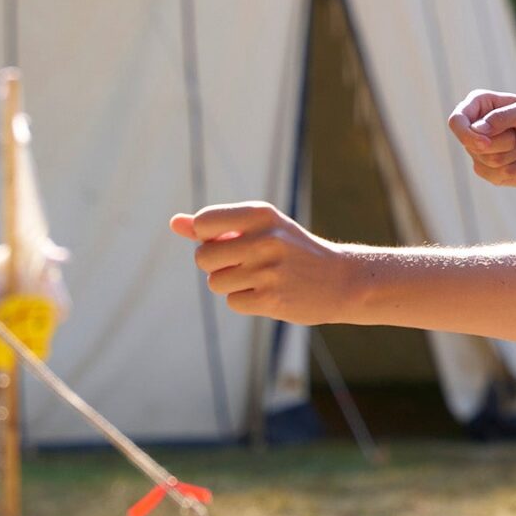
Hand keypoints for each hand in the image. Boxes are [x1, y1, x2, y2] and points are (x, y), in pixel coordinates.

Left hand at [170, 203, 353, 323]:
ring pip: (215, 282)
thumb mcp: (261, 228)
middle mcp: (264, 239)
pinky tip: (268, 294)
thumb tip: (174, 223)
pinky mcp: (271, 299)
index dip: (207, 237)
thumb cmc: (292, 250)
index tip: (229, 241)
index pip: (203, 223)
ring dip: (230, 284)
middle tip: (242, 264)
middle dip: (215, 265)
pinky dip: (245, 301)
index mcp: (260, 214)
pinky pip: (233, 301)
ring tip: (258, 279)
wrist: (341, 280)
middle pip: (202, 257)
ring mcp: (268, 271)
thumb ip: (217, 226)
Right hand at [447, 91, 515, 191]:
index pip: (457, 120)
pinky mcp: (488, 170)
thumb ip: (502, 117)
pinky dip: (513, 170)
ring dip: (510, 156)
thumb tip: (478, 129)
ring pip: (483, 161)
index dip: (466, 134)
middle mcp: (476, 127)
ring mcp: (480, 150)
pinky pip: (492, 175)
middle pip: (471, 144)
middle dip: (501, 144)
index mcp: (481, 105)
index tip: (484, 143)